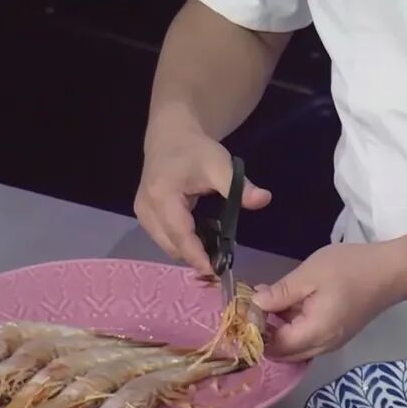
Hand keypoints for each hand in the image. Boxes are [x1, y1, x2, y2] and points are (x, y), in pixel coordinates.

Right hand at [133, 126, 270, 274]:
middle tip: (221, 264)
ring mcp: (142, 214)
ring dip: (188, 253)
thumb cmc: (196, 150)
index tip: (216, 271)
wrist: (171, 136)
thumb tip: (264, 199)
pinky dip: (181, 244)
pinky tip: (200, 242)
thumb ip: (240, 186)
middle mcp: (147, 208)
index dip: (197, 256)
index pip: (180, 235)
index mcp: (162, 195)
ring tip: (213, 254)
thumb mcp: (221, 165)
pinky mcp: (144, 216)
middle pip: (171, 245)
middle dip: (195, 258)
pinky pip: (164, 239)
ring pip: (166, 245)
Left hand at [251, 242, 404, 361]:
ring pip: (294, 347)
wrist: (392, 271)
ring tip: (267, 298)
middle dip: (264, 333)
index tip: (243, 310)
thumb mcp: (309, 275)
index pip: (273, 346)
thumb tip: (254, 306)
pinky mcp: (337, 334)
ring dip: (277, 328)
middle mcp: (322, 346)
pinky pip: (307, 338)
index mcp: (314, 334)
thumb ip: (280, 293)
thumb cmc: (351, 269)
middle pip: (282, 353)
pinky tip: (287, 302)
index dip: (255, 331)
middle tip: (252, 305)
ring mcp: (331, 342)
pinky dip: (292, 325)